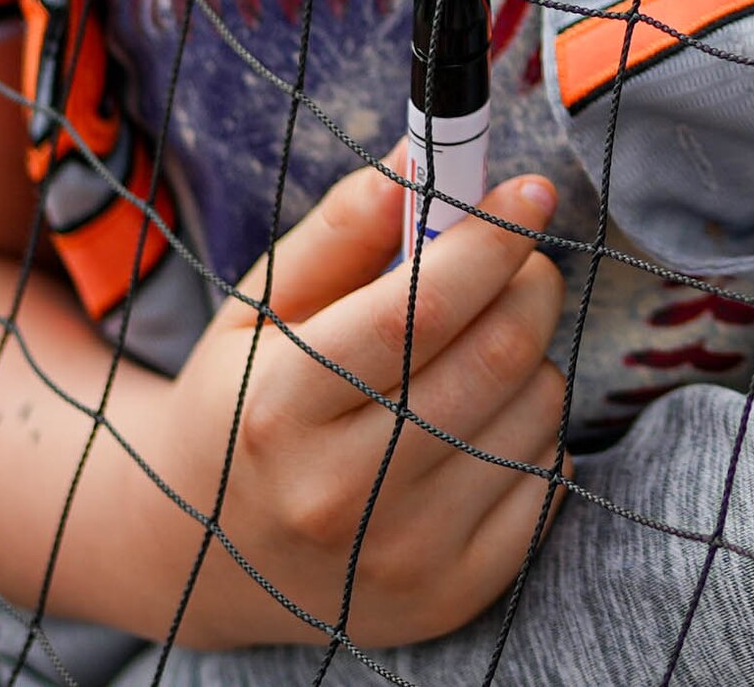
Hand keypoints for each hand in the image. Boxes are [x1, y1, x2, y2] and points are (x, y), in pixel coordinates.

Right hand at [130, 153, 569, 647]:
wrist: (203, 559)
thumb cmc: (244, 406)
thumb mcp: (260, 310)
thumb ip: (340, 228)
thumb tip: (420, 155)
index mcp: (278, 410)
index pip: (419, 310)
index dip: (490, 240)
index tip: (530, 193)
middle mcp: (334, 496)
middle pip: (497, 354)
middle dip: (528, 284)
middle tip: (514, 266)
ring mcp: (397, 557)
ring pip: (537, 409)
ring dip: (530, 361)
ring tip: (470, 361)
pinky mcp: (451, 597)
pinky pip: (550, 476)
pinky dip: (533, 434)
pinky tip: (474, 431)